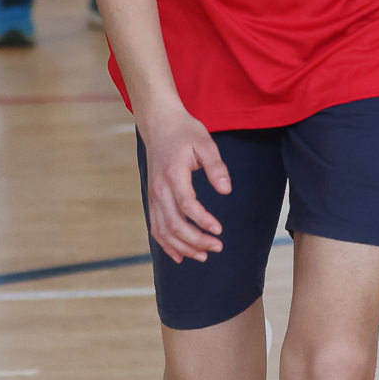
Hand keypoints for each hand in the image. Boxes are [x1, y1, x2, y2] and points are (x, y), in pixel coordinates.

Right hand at [139, 111, 229, 262]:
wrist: (159, 124)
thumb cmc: (185, 132)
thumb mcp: (205, 143)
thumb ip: (216, 168)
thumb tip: (226, 191)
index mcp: (173, 175)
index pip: (187, 206)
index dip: (203, 221)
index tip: (219, 230)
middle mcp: (159, 189)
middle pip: (174, 224)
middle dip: (196, 240)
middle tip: (217, 247)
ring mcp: (153, 195)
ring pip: (163, 230)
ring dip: (183, 247)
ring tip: (203, 255)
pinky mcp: (152, 199)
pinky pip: (155, 227)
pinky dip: (166, 244)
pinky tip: (180, 256)